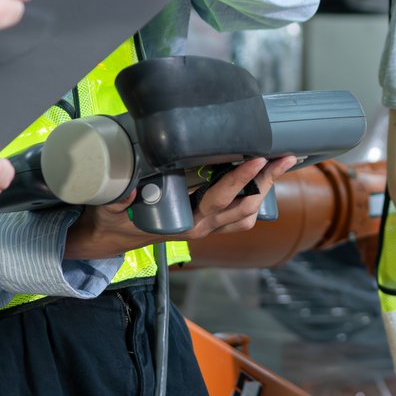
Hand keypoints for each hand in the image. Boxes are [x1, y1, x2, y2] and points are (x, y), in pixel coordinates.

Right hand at [65, 155, 297, 260]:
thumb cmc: (115, 223)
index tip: (257, 159)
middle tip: (284, 156)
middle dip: (266, 181)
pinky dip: (255, 197)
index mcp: (186, 224)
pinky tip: (263, 177)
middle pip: (245, 205)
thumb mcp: (111, 211)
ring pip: (248, 212)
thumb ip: (119, 202)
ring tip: (281, 164)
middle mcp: (203, 228)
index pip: (220, 199)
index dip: (240, 179)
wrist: (114, 239)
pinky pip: (240, 215)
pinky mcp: (210, 222)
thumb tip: (127, 192)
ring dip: (266, 189)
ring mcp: (209, 227)